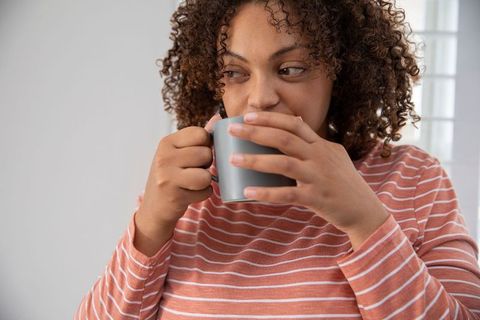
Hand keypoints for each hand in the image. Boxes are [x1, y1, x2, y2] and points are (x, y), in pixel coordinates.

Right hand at [134, 113, 221, 254]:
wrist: (154, 209)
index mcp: (167, 142)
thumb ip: (197, 138)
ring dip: (205, 182)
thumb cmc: (171, 177)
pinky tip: (189, 194)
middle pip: (206, 154)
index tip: (196, 155)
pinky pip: (205, 191)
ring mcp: (167, 176)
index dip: (206, 145)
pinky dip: (202, 194)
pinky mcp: (174, 194)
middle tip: (193, 172)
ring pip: (206, 174)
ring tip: (192, 183)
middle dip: (206, 165)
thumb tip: (218, 117)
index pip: (201, 134)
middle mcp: (164, 156)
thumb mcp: (178, 154)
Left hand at [227, 112, 388, 248]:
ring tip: (232, 159)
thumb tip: (297, 121)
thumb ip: (314, 141)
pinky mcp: (316, 198)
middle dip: (256, 133)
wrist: (364, 210)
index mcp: (322, 145)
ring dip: (256, 161)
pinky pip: (287, 194)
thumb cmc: (343, 183)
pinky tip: (247, 193)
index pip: (293, 124)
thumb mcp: (334, 155)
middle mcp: (320, 156)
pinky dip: (266, 193)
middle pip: (284, 139)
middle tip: (232, 131)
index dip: (270, 118)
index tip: (247, 116)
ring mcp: (318, 177)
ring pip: (283, 163)